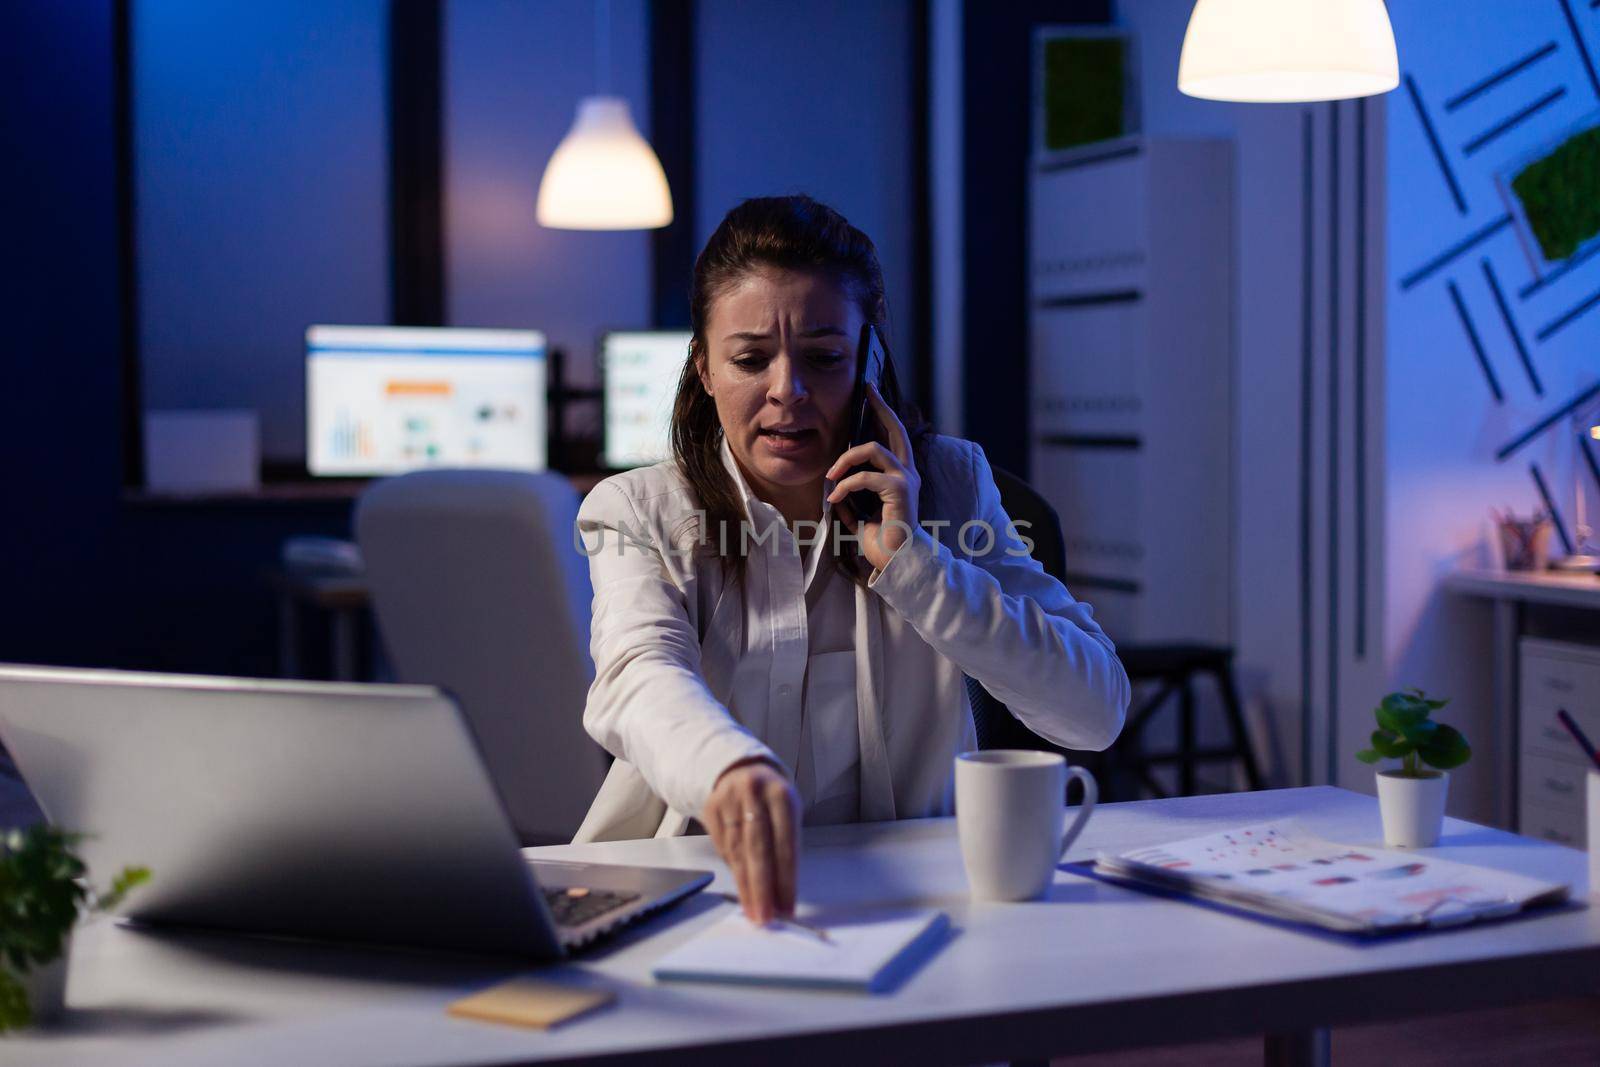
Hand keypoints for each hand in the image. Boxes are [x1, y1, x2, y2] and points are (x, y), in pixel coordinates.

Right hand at [703, 758, 800, 923]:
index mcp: (782, 795)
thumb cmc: (771, 799)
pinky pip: (722, 847)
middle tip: (766, 916)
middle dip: (762, 887)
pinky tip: (741, 887)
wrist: (739, 769)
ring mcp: (729, 800)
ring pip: (737, 851)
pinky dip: (733, 870)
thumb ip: (785, 846)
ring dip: (745, 886)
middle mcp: (755, 795)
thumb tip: (781, 893)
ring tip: (753, 910)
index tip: (787, 906)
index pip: (785, 843)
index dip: (786, 878)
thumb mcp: (787, 812)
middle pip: (758, 848)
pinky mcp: (710, 808)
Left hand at [825, 382, 920, 572]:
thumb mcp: (860, 518)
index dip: (883, 414)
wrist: (898, 563)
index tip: (871, 394)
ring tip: (831, 476)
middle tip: (867, 389)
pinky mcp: (899, 490)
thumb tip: (833, 493)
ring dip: (846, 459)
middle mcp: (907, 473)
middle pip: (896, 429)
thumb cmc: (884, 543)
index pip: (893, 438)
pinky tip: (835, 499)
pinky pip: (866, 477)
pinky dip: (846, 485)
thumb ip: (851, 503)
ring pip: (874, 449)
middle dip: (880, 407)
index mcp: (901, 476)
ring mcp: (906, 480)